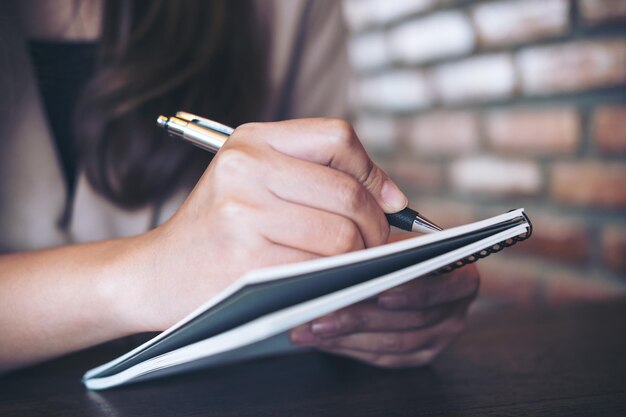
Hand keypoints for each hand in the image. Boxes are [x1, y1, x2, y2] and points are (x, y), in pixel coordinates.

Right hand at [129, 119, 407, 330]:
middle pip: (347, 192)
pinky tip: (330, 283)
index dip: (372, 171)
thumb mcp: (253, 181)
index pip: (337, 137)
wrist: (156, 272)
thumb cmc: (216, 229)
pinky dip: (338, 280)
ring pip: (342, 235)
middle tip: (376, 244)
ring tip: (353, 265)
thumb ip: (315, 176)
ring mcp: (244, 213)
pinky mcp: (247, 259)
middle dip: (377, 226)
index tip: (387, 200)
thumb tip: (393, 197)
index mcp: (251, 140)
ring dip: (361, 257)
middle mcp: (245, 168)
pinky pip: (321, 269)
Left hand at [290, 265, 479, 367]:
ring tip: (312, 328)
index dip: (408, 294)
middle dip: (360, 318)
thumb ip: (386, 247)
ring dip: (348, 337)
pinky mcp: (419, 357)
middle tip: (321, 313)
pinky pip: (384, 359)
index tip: (378, 294)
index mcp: (461, 278)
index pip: (437, 290)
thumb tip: (349, 257)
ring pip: (392, 344)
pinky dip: (349, 349)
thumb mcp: (400, 239)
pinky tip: (323, 340)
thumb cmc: (404, 249)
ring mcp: (439, 339)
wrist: (415, 268)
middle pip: (408, 321)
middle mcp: (455, 313)